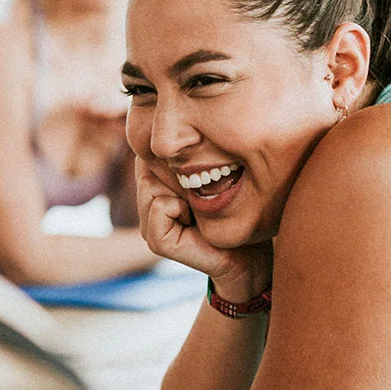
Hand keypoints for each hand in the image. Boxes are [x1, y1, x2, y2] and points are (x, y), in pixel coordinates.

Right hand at [135, 158, 272, 300]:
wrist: (245, 252)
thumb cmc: (230, 209)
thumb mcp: (203, 176)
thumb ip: (181, 160)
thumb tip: (166, 137)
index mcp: (154, 189)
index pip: (146, 156)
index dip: (172, 159)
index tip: (198, 178)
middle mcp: (145, 207)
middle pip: (145, 168)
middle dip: (176, 175)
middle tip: (198, 197)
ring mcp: (148, 227)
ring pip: (149, 185)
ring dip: (180, 191)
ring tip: (196, 209)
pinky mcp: (157, 242)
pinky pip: (160, 206)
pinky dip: (179, 208)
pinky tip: (194, 221)